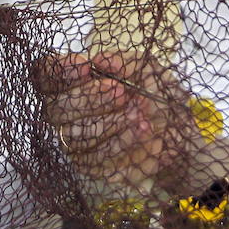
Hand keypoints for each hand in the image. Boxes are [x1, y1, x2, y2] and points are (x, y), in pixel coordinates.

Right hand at [33, 50, 197, 192]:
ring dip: (111, 124)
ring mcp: (76, 143)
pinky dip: (123, 144)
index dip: (60, 71)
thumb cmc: (156, 95)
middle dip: (90, 99)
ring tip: (142, 116)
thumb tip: (102, 61)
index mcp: (74, 84)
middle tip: (121, 92)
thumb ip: (125, 61)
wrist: (181, 131)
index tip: (85, 67)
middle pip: (57, 108)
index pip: (48, 75)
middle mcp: (67, 114)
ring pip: (77, 136)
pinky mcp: (92, 167)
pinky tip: (144, 133)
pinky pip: (98, 159)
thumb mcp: (147, 68)